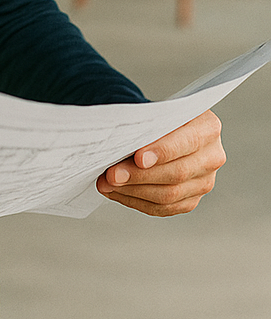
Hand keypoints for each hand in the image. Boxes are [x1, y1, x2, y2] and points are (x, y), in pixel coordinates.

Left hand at [96, 109, 225, 215]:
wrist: (161, 130)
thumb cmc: (154, 118)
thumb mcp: (153, 111)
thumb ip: (144, 123)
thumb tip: (121, 140)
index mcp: (208, 127)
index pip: (187, 141)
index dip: (162, 151)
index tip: (138, 157)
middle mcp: (212, 156)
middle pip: (177, 173)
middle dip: (139, 175)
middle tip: (111, 174)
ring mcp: (204, 181)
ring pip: (169, 194)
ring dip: (133, 191)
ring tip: (107, 184)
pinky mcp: (192, 199)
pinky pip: (164, 208)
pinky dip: (136, 201)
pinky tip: (118, 192)